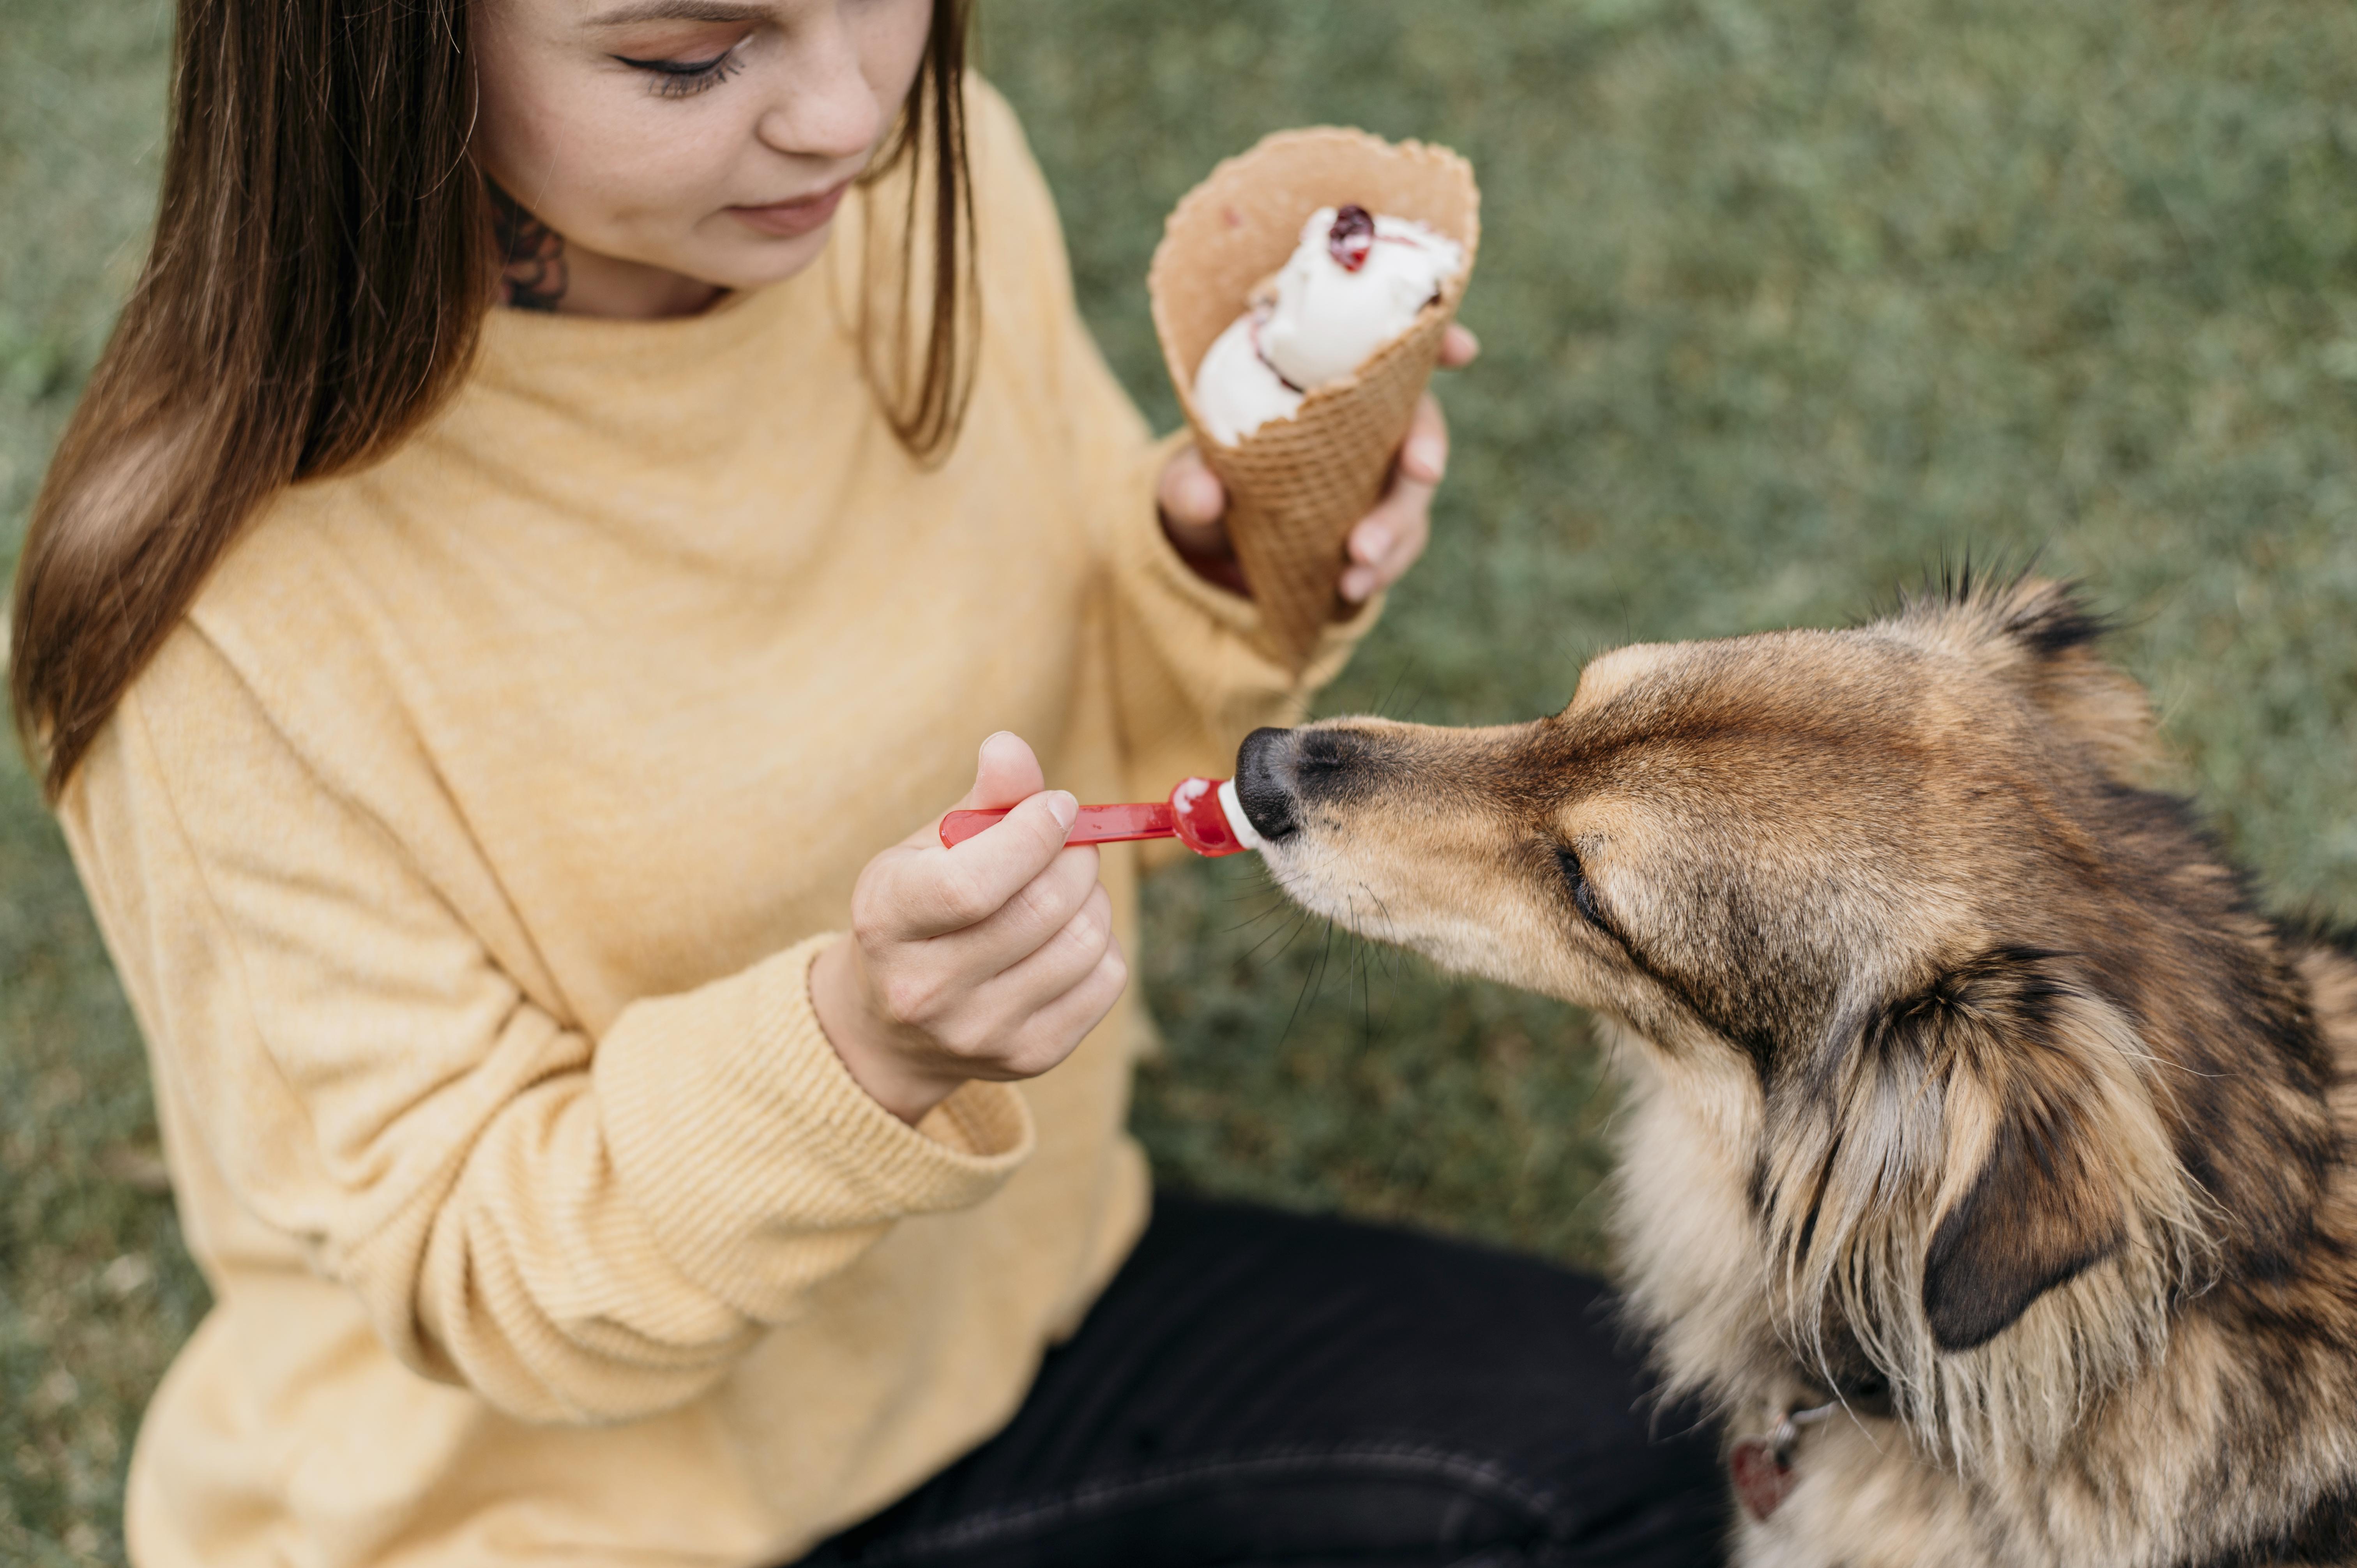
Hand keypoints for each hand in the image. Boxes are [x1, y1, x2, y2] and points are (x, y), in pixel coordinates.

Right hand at [808, 732, 1127, 1125]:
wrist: (892, 1026)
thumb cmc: (921, 910)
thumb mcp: (930, 848)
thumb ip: (981, 799)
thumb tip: (1011, 746)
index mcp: (885, 921)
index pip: (973, 883)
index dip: (1033, 834)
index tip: (1056, 806)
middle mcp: (925, 990)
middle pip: (1043, 909)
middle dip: (1074, 856)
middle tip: (1067, 843)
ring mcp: (979, 1033)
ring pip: (1085, 941)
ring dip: (1092, 897)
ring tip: (1064, 889)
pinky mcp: (1029, 1058)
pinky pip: (1107, 980)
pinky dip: (1103, 944)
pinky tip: (1067, 935)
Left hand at [1158, 322, 1479, 606]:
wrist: (1215, 538)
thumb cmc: (1207, 478)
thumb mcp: (1186, 477)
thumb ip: (1189, 483)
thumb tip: (1205, 497)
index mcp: (1325, 382)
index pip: (1388, 349)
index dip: (1434, 340)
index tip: (1462, 350)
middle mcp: (1365, 423)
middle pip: (1418, 422)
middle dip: (1427, 447)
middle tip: (1423, 472)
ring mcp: (1378, 477)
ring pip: (1412, 492)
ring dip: (1398, 527)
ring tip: (1358, 563)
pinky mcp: (1379, 525)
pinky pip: (1398, 543)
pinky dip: (1381, 567)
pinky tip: (1350, 591)